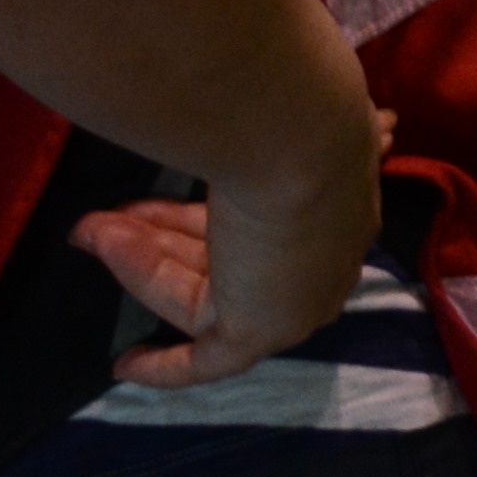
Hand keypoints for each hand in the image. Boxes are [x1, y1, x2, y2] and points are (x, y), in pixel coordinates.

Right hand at [72, 110, 389, 389]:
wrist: (299, 133)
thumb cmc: (295, 111)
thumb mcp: (317, 117)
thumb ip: (340, 135)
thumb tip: (391, 126)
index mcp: (340, 205)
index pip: (262, 222)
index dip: (199, 218)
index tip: (158, 216)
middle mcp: (324, 258)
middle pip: (225, 256)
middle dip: (157, 232)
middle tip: (100, 216)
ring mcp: (297, 299)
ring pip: (201, 291)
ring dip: (139, 261)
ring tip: (86, 231)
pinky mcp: (263, 329)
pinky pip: (207, 361)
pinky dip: (166, 365)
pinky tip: (126, 366)